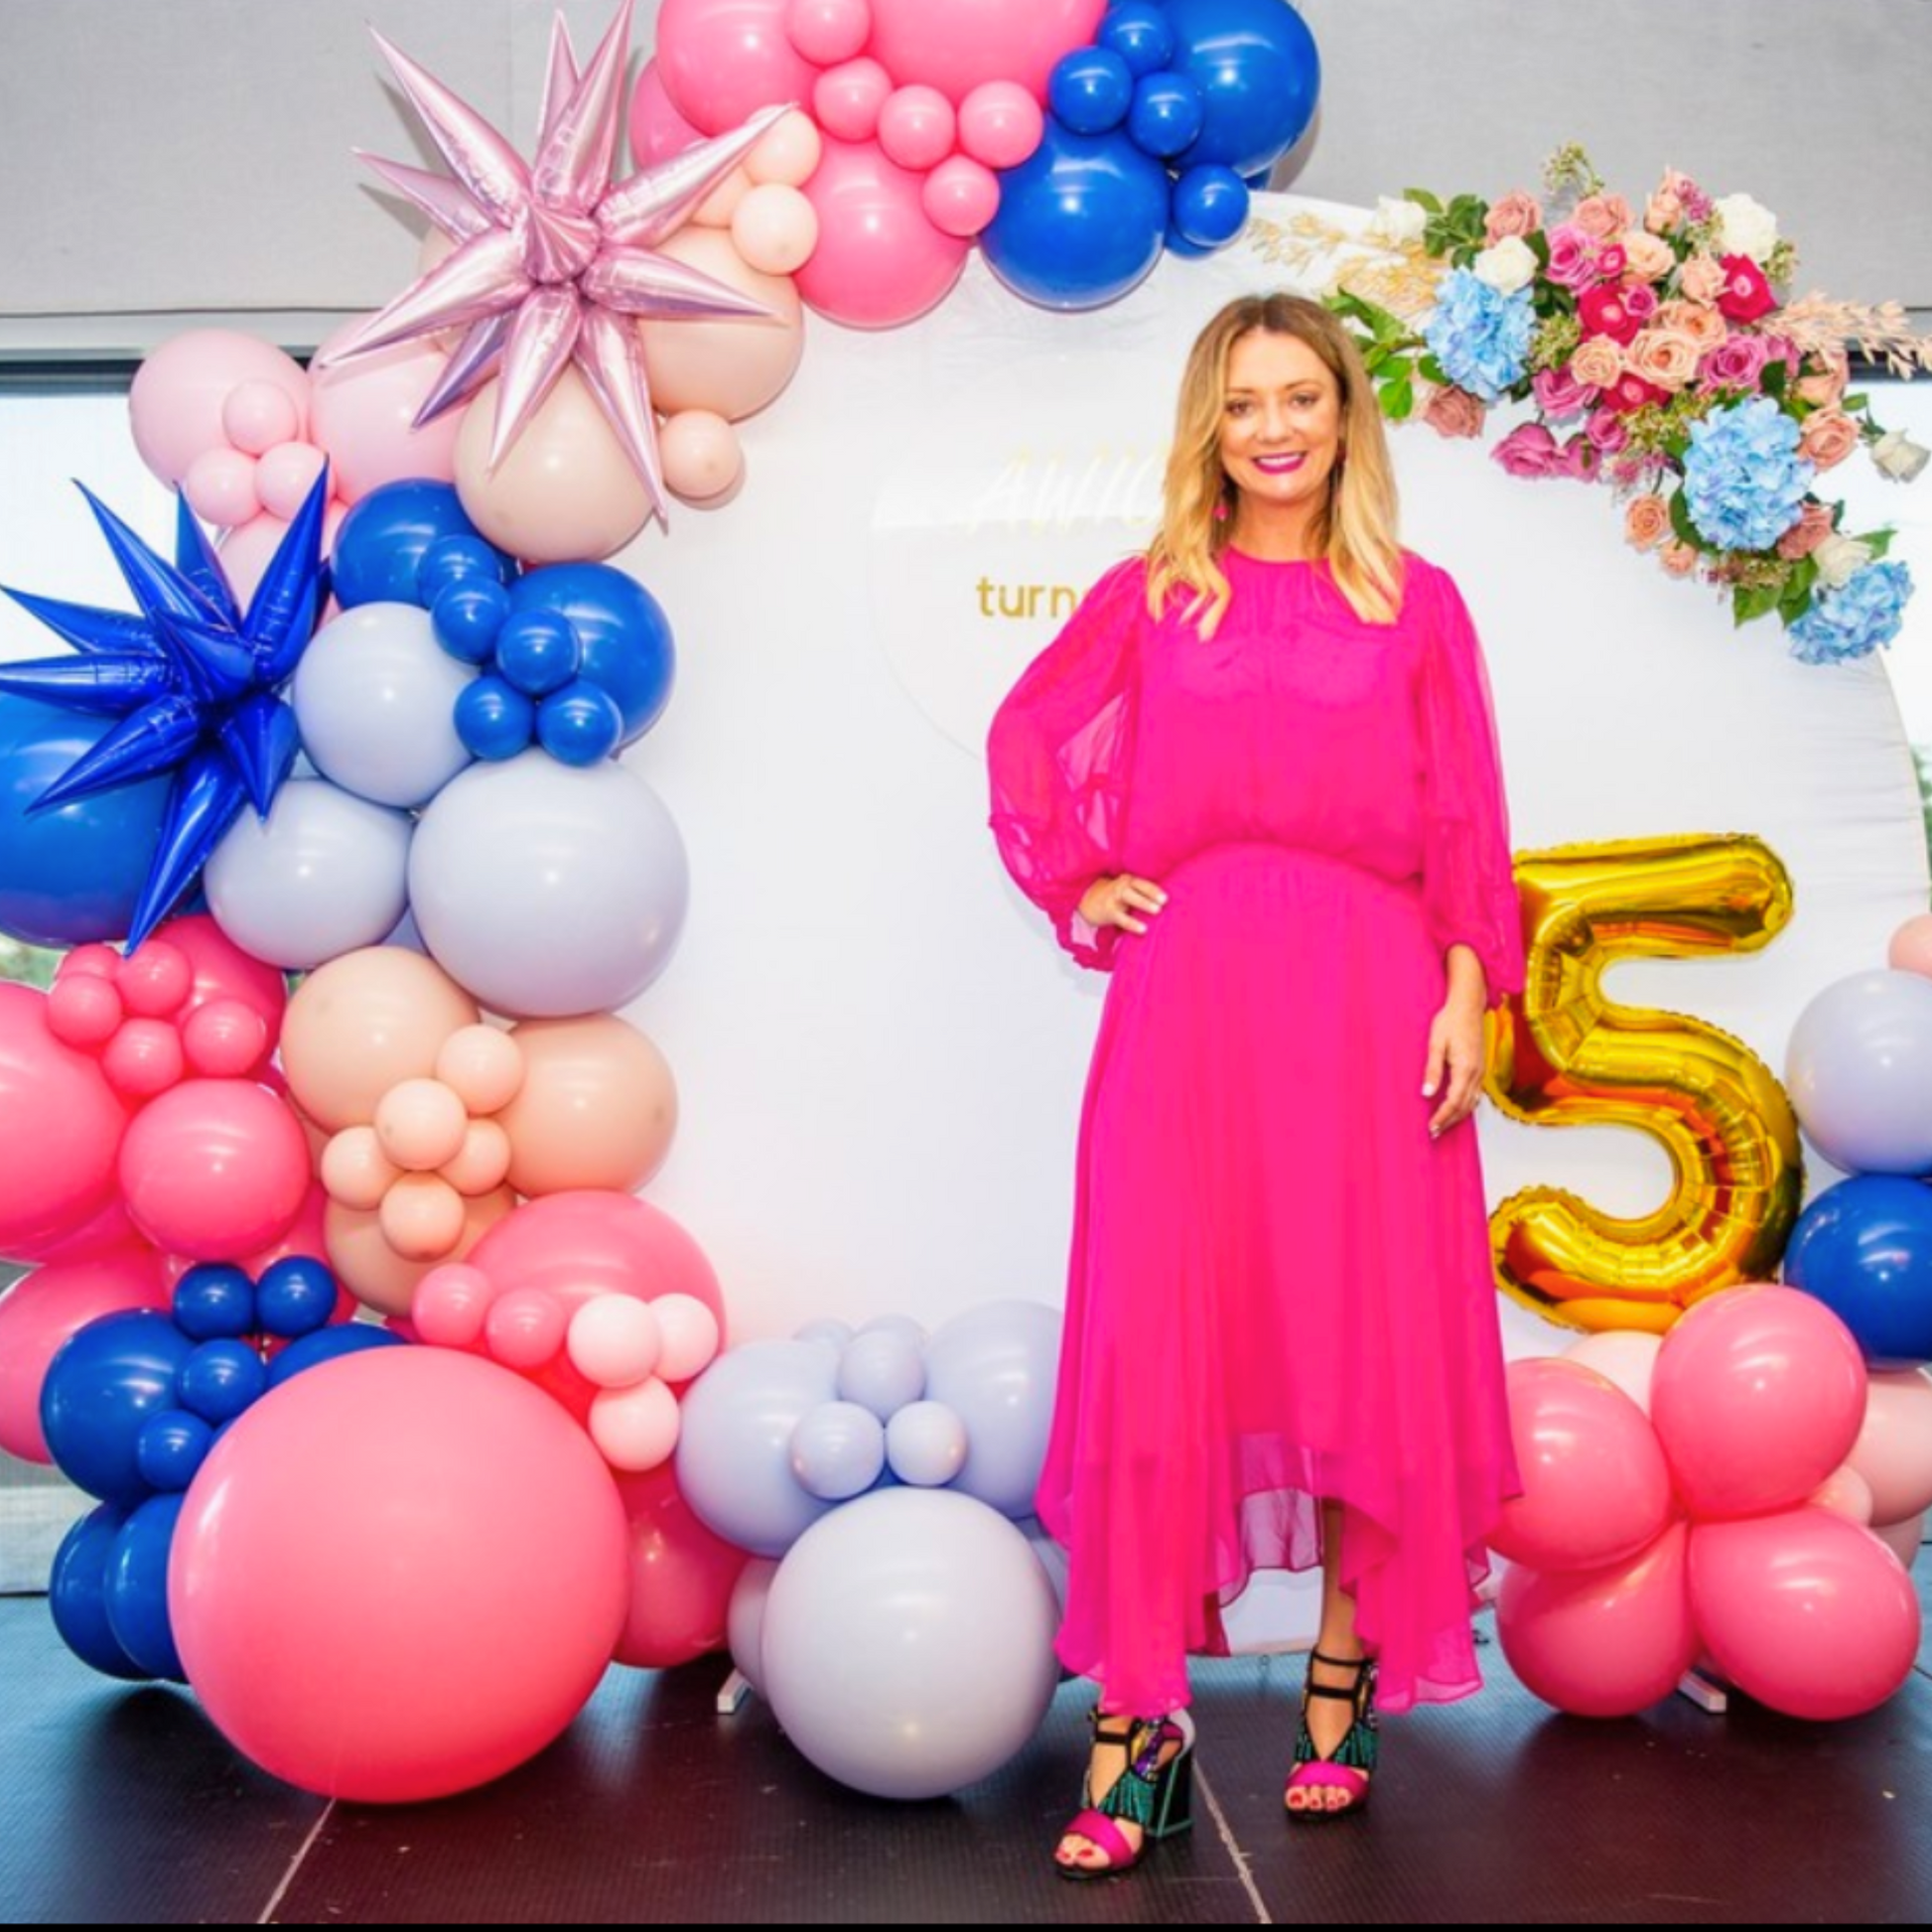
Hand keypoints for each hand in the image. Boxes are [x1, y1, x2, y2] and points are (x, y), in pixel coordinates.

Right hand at [1077, 873, 1167, 935]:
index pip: (1142, 881)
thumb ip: (1143, 892)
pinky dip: (1132, 923)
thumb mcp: (1128, 890)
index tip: (1166, 895)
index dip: (1154, 887)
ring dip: (1143, 902)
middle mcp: (1121, 886)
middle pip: (1136, 885)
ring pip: (1128, 897)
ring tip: (1157, 910)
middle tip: (1164, 901)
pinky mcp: (1108, 911)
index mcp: (1129, 880)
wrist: (1088, 900)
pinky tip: (1143, 929)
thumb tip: (1170, 901)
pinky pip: (1121, 918)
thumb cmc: (1116, 896)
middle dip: (1150, 892)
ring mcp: (1114, 898)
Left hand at [1423, 994, 1486, 1137]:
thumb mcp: (1436, 1044)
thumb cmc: (1450, 1021)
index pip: (1453, 1101)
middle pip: (1464, 1106)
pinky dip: (1466, 1105)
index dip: (1442, 1117)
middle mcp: (1477, 1073)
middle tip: (1434, 1132)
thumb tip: (1427, 1093)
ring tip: (1443, 1125)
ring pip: (1472, 1102)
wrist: (1468, 1006)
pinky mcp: (1481, 1068)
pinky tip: (1457, 1109)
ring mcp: (1481, 1071)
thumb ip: (1432, 1070)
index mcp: (1465, 1068)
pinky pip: (1476, 1094)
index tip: (1431, 1127)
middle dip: (1449, 1121)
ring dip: (1458, 1116)